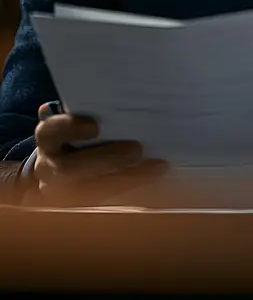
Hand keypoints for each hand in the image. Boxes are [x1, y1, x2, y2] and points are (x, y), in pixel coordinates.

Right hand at [30, 103, 167, 205]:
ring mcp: (65, 189)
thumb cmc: (73, 133)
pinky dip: (135, 184)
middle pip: (70, 168)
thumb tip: (111, 96)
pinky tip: (157, 171)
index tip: (95, 126)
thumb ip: (86, 109)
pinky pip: (110, 197)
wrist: (57, 170)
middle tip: (136, 149)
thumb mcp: (72, 118)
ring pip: (90, 189)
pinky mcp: (84, 203)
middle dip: (104, 159)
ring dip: (126, 177)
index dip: (69, 128)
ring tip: (155, 164)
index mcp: (47, 139)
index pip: (50, 132)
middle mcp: (50, 166)